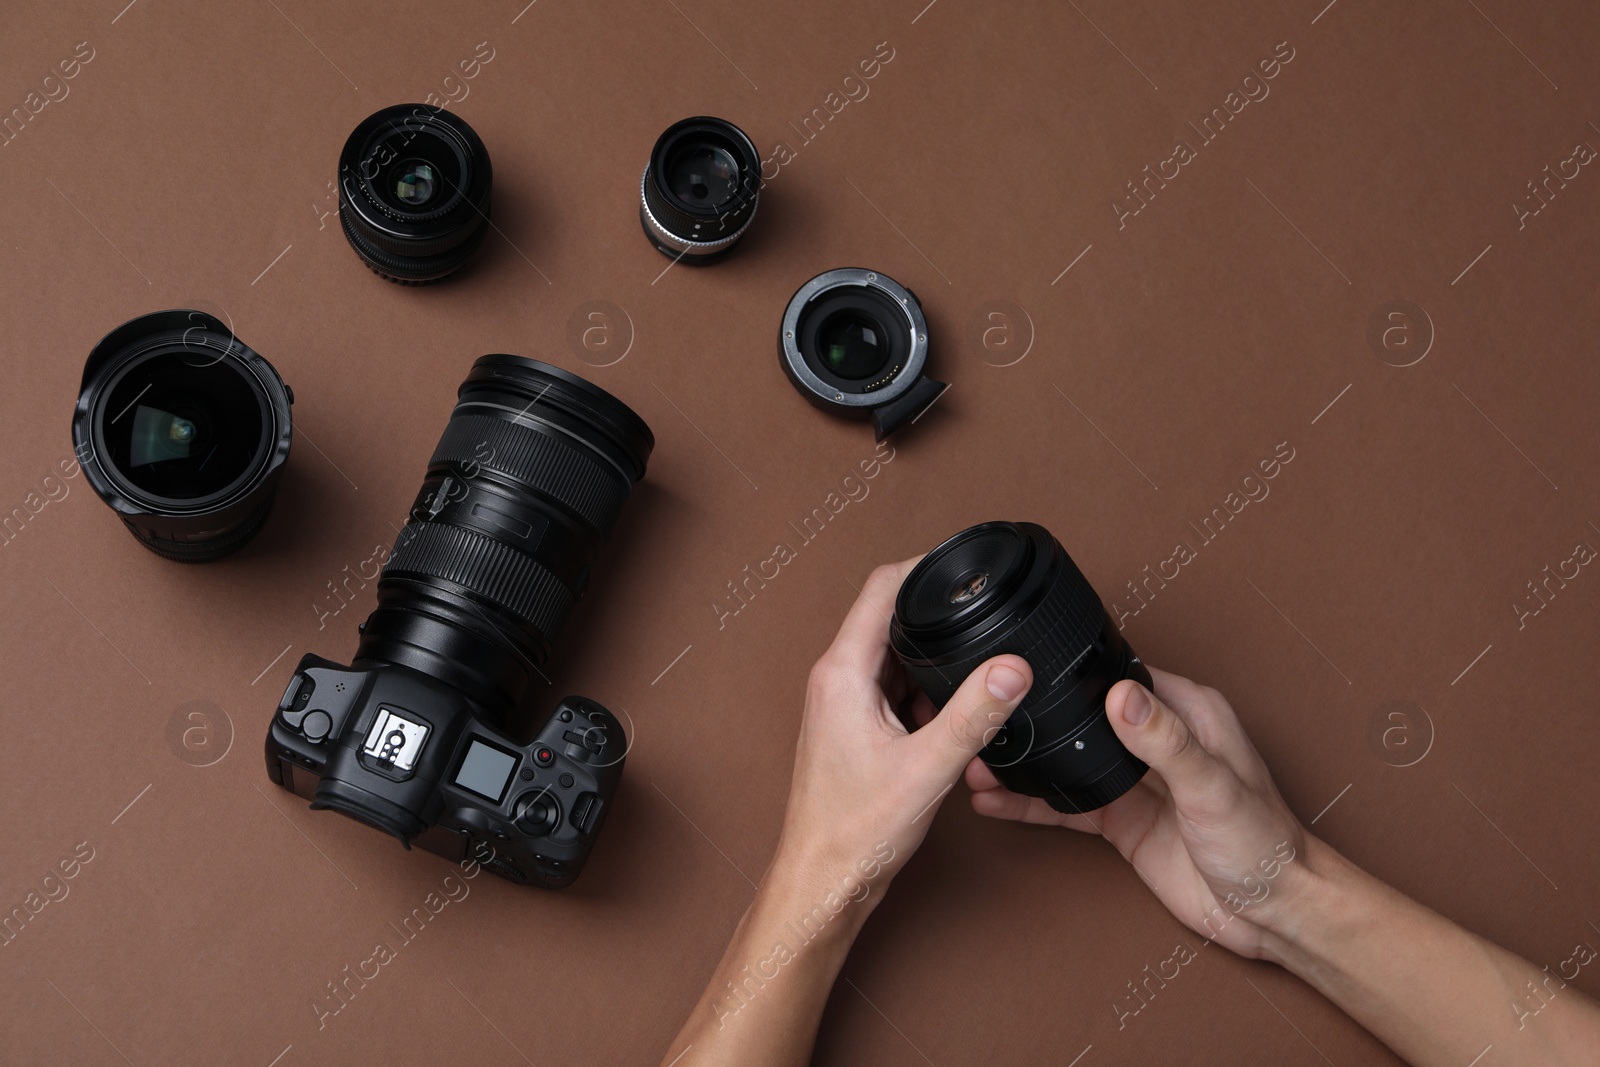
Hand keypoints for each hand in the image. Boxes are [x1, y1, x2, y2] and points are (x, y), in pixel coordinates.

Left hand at [769, 558, 1032, 915]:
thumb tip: (1011, 667)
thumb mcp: (928, 768)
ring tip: (975, 679)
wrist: (824, 881)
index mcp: (843, 673)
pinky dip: (926, 695)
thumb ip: (973, 713)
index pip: (881, 587)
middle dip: (939, 618)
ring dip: (934, 664)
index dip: (923, 564)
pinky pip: (896, 689)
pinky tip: (952, 721)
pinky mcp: (854, 726)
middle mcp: (837, 679)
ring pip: (897, 657)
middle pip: (891, 618)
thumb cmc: (854, 831)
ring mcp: (843, 702)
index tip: (963, 561)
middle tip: (985, 619)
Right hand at [967, 667, 1310, 957]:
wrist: (1271, 912)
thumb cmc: (1264, 843)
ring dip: (1028, 764)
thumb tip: (1122, 696)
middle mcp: (1158, 739)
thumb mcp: (1212, 786)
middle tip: (989, 714)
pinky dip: (1032, 804)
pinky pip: (1068, 804)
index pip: (1123, 674)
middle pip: (1087, 715)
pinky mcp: (1123, 819)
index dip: (1077, 670)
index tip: (1029, 669)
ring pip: (1070, 760)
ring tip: (980, 760)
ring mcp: (1137, 781)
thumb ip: (1166, 741)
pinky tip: (997, 801)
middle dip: (1038, 717)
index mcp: (1188, 712)